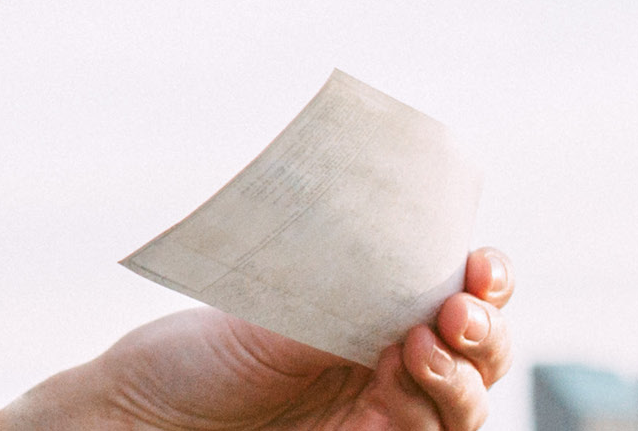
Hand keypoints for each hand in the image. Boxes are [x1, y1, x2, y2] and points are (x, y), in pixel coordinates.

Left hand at [0, 250, 515, 430]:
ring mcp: (388, 413)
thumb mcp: (272, 296)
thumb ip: (339, 276)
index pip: (469, 289)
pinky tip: (401, 388)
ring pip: (468, 405)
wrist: (145, 414)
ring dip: (462, 378)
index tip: (479, 263)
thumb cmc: (199, 349)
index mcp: (387, 306)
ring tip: (420, 348)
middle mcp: (400, 361)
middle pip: (485, 353)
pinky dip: (432, 416)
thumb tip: (388, 226)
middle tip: (456, 311)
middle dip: (487, 330)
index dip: (492, 277)